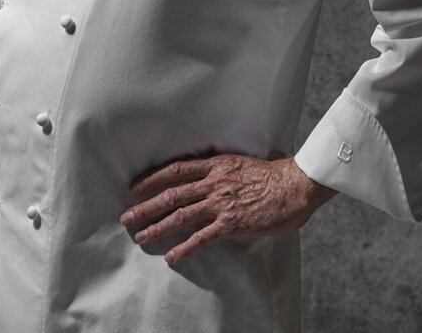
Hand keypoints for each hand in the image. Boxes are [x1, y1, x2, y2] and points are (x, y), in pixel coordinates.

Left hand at [119, 153, 336, 265]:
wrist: (295, 185)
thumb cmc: (275, 174)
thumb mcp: (242, 163)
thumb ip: (225, 170)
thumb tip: (215, 172)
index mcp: (216, 165)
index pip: (176, 170)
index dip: (152, 178)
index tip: (135, 186)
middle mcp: (214, 183)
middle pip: (171, 194)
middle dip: (146, 206)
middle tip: (126, 217)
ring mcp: (221, 203)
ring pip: (181, 215)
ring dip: (158, 227)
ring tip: (141, 237)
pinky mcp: (231, 224)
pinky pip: (202, 238)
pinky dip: (185, 248)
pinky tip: (172, 257)